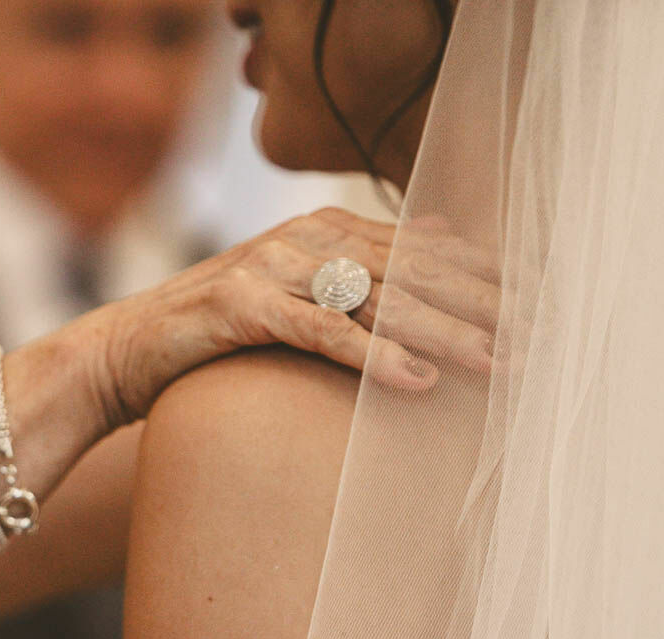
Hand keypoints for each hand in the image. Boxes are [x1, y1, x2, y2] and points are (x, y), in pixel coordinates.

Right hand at [80, 206, 500, 425]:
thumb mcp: (294, 293)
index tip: (544, 308)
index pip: (423, 250)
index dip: (486, 278)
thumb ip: (361, 266)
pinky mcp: (239, 305)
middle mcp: (303, 237)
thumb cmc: (213, 335)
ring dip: (442, 334)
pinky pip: (319, 332)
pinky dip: (371, 357)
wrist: (119, 353)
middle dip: (481, 306)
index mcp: (324, 230)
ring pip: (374, 299)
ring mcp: (269, 266)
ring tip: (498, 364)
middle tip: (542, 340)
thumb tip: (440, 231)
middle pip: (410, 271)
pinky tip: (416, 382)